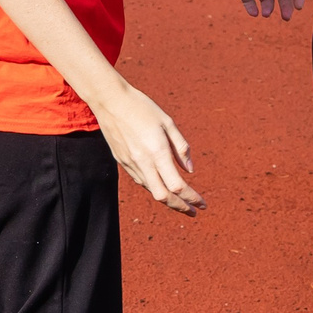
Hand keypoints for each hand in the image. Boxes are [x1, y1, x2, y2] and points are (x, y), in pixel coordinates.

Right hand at [95, 83, 202, 214]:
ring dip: (168, 199)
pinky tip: (163, 185)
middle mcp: (143, 162)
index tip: (202, 203)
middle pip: (163, 196)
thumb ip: (181, 147)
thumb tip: (190, 170)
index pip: (177, 185)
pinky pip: (141, 181)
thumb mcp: (168, 123)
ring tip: (181, 201)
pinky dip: (155, 188)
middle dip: (180, 207)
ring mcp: (130, 163)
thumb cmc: (142, 108)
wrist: (110, 101)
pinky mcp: (122, 161)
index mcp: (157, 151)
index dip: (192, 198)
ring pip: (151, 190)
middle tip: (194, 211)